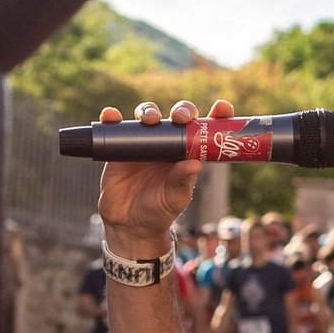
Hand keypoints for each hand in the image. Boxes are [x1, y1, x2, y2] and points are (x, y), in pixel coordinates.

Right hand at [96, 98, 226, 255]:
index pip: (204, 129)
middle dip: (181, 110)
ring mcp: (143, 142)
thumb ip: (183, 181)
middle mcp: (167, 143)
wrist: (129, 225)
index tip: (223, 108)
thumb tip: (195, 163)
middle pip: (176, 116)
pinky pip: (115, 127)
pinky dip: (112, 118)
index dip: (215, 115)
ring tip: (149, 119)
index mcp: (187, 153)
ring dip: (149, 111)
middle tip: (181, 117)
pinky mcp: (120, 146)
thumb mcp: (175, 199)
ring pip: (148, 115)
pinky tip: (110, 116)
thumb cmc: (159, 212)